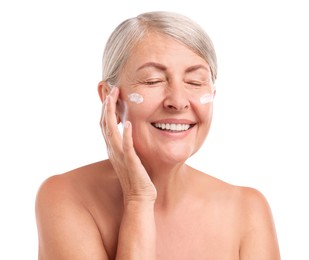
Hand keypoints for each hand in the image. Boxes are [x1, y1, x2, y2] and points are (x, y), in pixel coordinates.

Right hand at [100, 87, 156, 203]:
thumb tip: (128, 132)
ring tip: (113, 98)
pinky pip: (127, 147)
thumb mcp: (128, 157)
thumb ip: (126, 144)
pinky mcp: (131, 163)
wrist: (139, 197)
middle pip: (104, 124)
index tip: (110, 94)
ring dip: (111, 114)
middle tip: (111, 89)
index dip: (106, 109)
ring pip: (111, 132)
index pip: (105, 124)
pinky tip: (127, 122)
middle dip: (106, 105)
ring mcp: (120, 156)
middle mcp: (113, 150)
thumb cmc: (136, 177)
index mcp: (113, 148)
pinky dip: (125, 135)